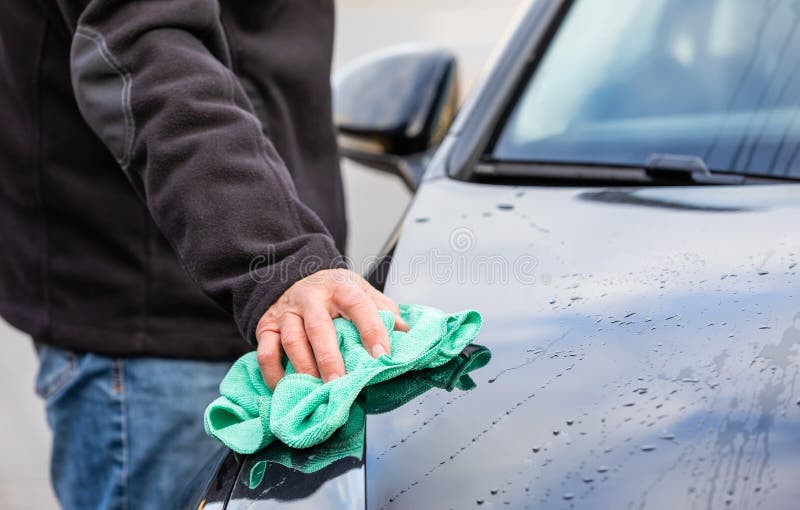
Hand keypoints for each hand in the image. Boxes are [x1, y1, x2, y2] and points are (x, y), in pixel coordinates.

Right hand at [255, 268, 407, 388]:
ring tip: (317, 391)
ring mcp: (287, 312)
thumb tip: (406, 333)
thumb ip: (384, 310)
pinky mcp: (266, 326)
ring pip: (292, 342)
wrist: (296, 275)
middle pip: (319, 328)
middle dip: (331, 358)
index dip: (372, 329)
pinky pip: (266, 353)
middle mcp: (311, 298)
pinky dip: (274, 375)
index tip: (382, 355)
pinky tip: (288, 390)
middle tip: (341, 384)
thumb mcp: (362, 291)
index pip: (359, 305)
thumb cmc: (335, 291)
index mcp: (341, 288)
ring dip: (305, 369)